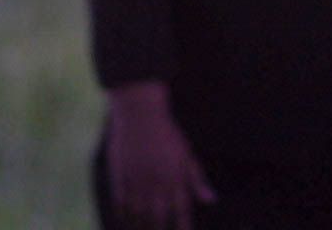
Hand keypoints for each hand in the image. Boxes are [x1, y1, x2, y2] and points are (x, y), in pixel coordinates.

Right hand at [107, 82, 215, 228]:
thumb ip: (196, 180)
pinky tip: (124, 222)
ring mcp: (138, 181)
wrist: (140, 114)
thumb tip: (211, 200)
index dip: (183, 227)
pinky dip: (123, 216)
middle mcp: (157, 183)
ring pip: (139, 215)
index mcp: (176, 178)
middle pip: (159, 217)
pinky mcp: (120, 177)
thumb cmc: (168, 134)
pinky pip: (121, 204)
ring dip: (140, 228)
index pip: (182, 212)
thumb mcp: (187, 155)